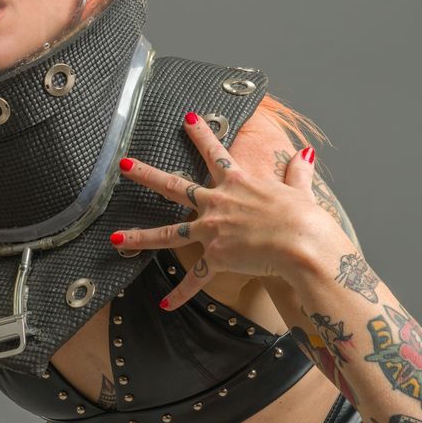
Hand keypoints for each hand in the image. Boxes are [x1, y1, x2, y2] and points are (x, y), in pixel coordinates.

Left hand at [112, 112, 341, 307]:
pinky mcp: (216, 257)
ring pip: (168, 233)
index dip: (201, 133)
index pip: (215, 152)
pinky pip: (195, 278)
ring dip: (139, 236)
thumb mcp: (300, 190)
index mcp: (238, 183)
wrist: (301, 243)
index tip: (187, 118)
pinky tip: (166, 304)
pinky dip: (181, 293)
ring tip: (115, 237)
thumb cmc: (305, 218)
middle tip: (123, 164)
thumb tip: (306, 153)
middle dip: (146, 174)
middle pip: (174, 186)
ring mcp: (212, 230)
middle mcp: (217, 203)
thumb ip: (298, 172)